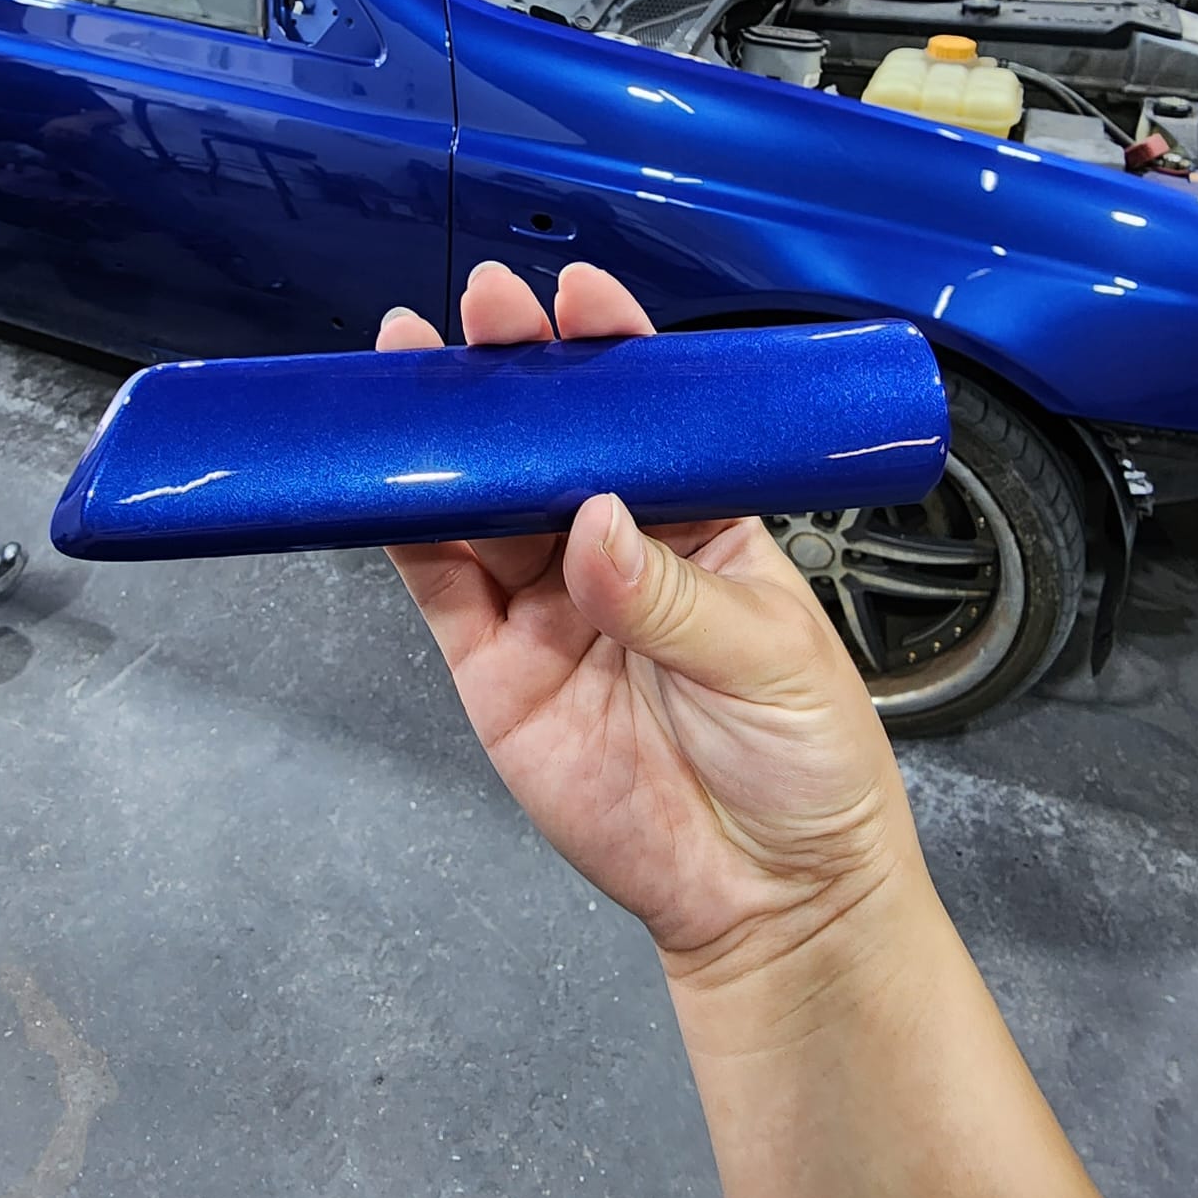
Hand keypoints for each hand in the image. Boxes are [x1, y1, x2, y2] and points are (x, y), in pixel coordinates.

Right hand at [377, 261, 925, 988]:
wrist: (766, 899)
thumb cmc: (806, 765)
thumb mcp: (769, 661)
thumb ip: (672, 594)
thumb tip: (594, 524)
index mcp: (699, 524)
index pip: (648, 421)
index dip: (611, 355)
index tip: (578, 298)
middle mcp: (614, 551)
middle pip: (549, 445)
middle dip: (515, 373)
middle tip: (483, 311)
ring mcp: (548, 605)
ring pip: (482, 500)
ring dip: (447, 435)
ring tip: (414, 365)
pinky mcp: (494, 666)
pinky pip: (441, 585)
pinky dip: (408, 528)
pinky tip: (392, 475)